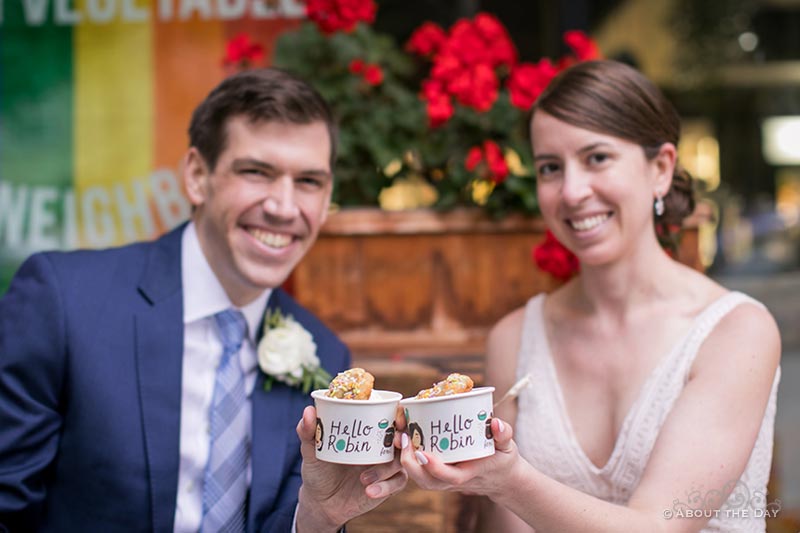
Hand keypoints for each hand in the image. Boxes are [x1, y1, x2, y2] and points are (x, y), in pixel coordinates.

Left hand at [295, 406, 406, 532]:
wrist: (321, 502)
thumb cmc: (318, 470)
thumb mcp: (311, 451)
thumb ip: (308, 432)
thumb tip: (308, 410)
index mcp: (367, 432)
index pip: (390, 417)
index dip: (399, 414)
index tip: (398, 415)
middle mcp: (380, 446)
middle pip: (404, 437)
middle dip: (404, 437)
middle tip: (395, 440)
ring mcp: (386, 466)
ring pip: (400, 461)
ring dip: (385, 468)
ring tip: (363, 478)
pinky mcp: (388, 485)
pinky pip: (397, 483)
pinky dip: (385, 486)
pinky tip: (369, 491)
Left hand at [399, 417, 519, 499]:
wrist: (501, 478)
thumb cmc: (503, 459)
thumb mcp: (508, 446)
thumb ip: (504, 435)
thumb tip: (496, 423)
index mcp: (470, 473)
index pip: (450, 476)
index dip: (434, 467)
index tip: (421, 452)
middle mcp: (454, 480)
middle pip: (427, 481)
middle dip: (411, 464)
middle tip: (403, 439)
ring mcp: (445, 479)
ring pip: (421, 478)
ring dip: (406, 461)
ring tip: (401, 437)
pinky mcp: (439, 474)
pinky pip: (420, 471)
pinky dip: (409, 458)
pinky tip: (404, 438)